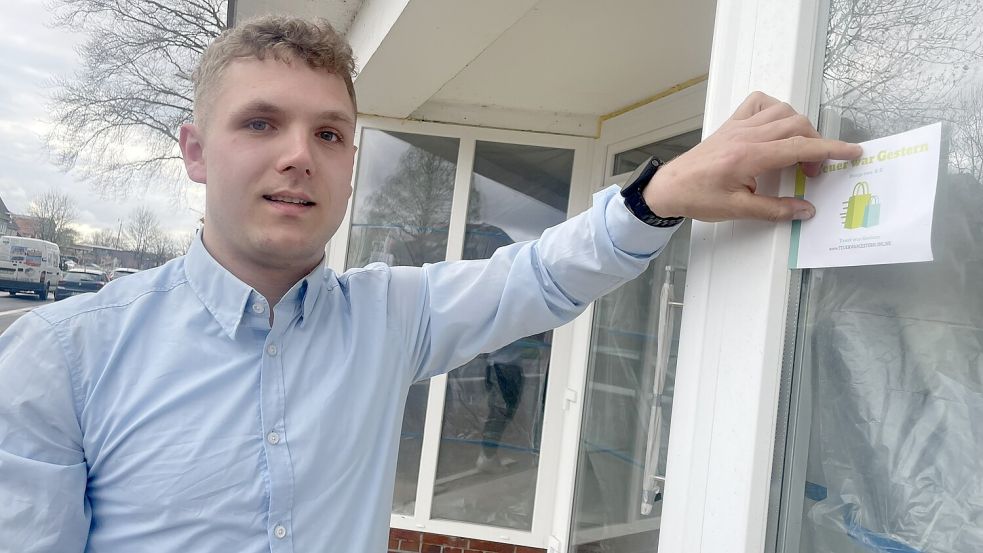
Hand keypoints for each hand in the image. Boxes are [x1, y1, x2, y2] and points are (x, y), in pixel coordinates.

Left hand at [642, 92, 863, 221]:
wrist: (669, 187)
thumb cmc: (699, 198)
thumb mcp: (738, 210)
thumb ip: (775, 209)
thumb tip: (806, 210)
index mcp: (749, 157)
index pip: (800, 147)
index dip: (831, 150)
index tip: (852, 152)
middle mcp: (746, 135)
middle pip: (797, 126)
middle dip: (816, 145)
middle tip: (812, 172)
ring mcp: (738, 125)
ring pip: (782, 111)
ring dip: (799, 128)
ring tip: (797, 153)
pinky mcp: (731, 123)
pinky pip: (759, 102)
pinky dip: (775, 109)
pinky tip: (777, 127)